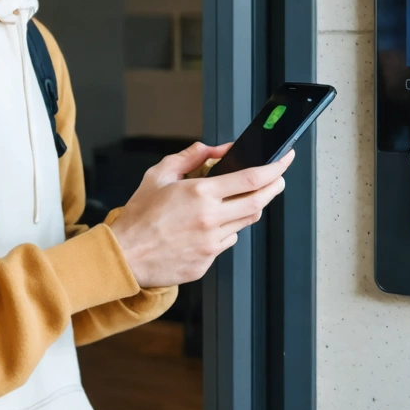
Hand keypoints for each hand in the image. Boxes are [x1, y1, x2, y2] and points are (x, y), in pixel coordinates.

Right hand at [108, 142, 294, 288]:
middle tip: (278, 178)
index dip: (275, 167)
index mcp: (200, 194)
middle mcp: (210, 219)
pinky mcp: (207, 261)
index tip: (284, 160)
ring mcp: (211, 243)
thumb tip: (213, 149)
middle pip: (259, 201)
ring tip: (241, 198)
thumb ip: (189, 157)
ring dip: (249, 207)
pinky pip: (227, 241)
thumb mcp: (158, 176)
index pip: (252, 179)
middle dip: (275, 186)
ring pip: (246, 222)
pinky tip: (211, 224)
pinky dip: (226, 229)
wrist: (125, 256)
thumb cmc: (138, 217)